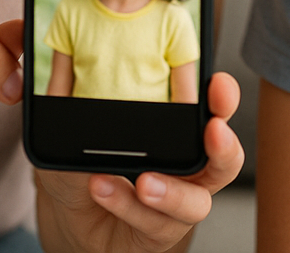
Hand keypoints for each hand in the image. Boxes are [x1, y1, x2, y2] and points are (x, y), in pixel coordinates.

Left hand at [35, 73, 245, 252]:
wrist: (67, 219)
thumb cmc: (82, 169)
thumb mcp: (72, 129)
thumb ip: (71, 95)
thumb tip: (63, 55)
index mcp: (177, 136)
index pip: (212, 114)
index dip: (223, 99)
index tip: (218, 84)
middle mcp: (186, 171)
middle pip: (226, 162)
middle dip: (225, 146)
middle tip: (213, 132)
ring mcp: (174, 207)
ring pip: (196, 204)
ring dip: (171, 191)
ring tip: (143, 180)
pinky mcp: (157, 236)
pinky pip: (154, 226)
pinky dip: (127, 206)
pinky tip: (103, 189)